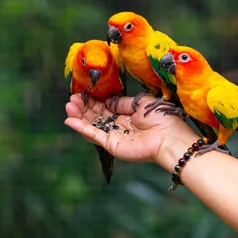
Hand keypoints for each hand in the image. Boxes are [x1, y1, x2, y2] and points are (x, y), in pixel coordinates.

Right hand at [64, 93, 197, 163]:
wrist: (169, 137)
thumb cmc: (161, 117)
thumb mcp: (140, 102)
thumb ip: (121, 102)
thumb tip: (107, 101)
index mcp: (126, 115)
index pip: (104, 107)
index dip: (92, 100)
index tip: (81, 93)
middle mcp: (118, 126)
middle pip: (95, 116)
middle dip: (82, 107)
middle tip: (71, 98)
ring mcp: (114, 136)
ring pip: (91, 125)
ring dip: (79, 115)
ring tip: (69, 105)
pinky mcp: (111, 145)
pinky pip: (93, 135)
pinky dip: (81, 128)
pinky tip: (70, 120)